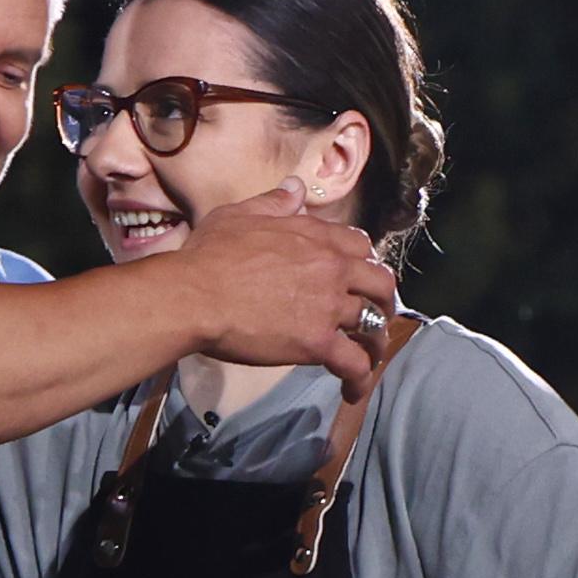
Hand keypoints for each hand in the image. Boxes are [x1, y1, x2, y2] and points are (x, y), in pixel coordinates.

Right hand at [171, 182, 400, 395]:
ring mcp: (328, 305)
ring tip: (368, 356)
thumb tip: (295, 188)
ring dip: (374, 341)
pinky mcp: (318, 341)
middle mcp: (331, 267)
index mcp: (315, 236)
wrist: (194, 295)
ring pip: (373, 324)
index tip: (356, 276)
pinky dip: (359, 377)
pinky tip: (353, 389)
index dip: (362, 262)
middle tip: (375, 314)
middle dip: (383, 300)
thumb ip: (273, 202)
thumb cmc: (209, 254)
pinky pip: (354, 362)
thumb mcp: (240, 215)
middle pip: (380, 283)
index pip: (360, 245)